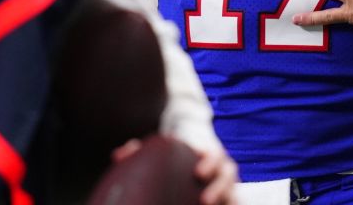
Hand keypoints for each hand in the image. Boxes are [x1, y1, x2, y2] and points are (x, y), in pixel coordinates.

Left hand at [113, 139, 237, 204]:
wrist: (195, 162)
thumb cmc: (175, 158)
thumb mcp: (162, 152)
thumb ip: (141, 152)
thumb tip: (119, 155)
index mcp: (207, 154)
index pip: (215, 155)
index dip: (210, 162)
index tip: (198, 172)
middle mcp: (221, 170)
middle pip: (228, 176)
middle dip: (220, 187)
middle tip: (205, 200)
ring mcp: (226, 186)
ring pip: (234, 193)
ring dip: (227, 200)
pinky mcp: (227, 198)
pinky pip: (232, 203)